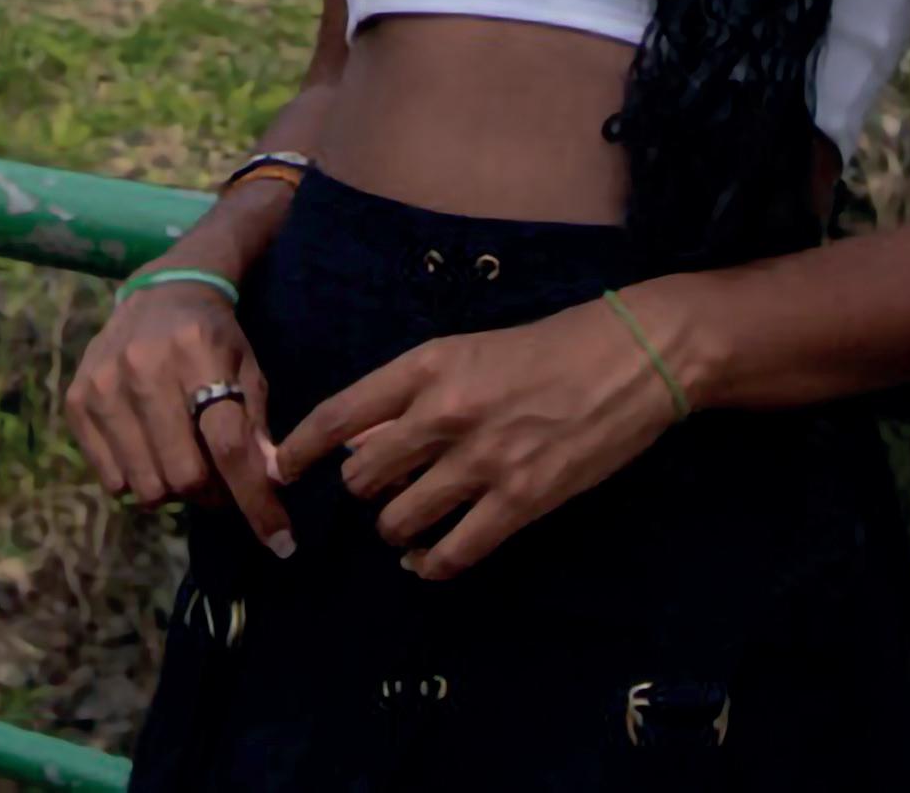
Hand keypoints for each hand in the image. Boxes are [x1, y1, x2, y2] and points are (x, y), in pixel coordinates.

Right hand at [66, 285, 296, 558]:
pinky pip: (111, 480)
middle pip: (183, 475)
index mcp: (198, 353)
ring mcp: (104, 385)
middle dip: (210, 494)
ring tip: (183, 460)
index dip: (255, 499)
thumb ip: (257, 426)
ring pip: (146, 487)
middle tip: (219, 481)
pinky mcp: (76, 401)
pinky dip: (138, 480)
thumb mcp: (248, 368)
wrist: (159, 293)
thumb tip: (270, 486)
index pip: (228, 445)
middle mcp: (144, 367)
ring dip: (173, 490)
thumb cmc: (214, 337)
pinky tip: (150, 449)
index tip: (280, 541)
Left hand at [269, 297, 682, 580]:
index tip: (280, 471)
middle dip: (364, 491)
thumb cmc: (550, 345)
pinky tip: (431, 560)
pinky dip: (431, 565)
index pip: (340, 415)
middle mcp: (444, 413)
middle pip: (362, 477)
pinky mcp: (518, 502)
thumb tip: (362, 441)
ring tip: (410, 523)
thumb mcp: (471, 350)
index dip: (300, 450)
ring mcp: (481, 461)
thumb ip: (416, 392)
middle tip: (383, 490)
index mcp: (430, 364)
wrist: (629, 356)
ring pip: (398, 521)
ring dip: (396, 530)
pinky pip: (452, 553)